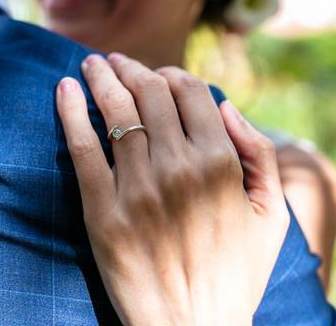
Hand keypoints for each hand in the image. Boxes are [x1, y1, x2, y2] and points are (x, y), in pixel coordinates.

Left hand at [57, 53, 289, 325]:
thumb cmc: (234, 274)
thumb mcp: (270, 217)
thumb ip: (259, 156)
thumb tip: (226, 106)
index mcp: (221, 164)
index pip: (188, 91)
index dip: (168, 73)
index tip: (152, 73)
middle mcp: (180, 168)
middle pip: (148, 93)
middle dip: (129, 67)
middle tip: (112, 60)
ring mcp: (139, 189)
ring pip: (115, 110)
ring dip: (100, 78)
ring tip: (90, 64)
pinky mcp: (103, 211)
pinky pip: (83, 146)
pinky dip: (71, 110)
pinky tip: (65, 88)